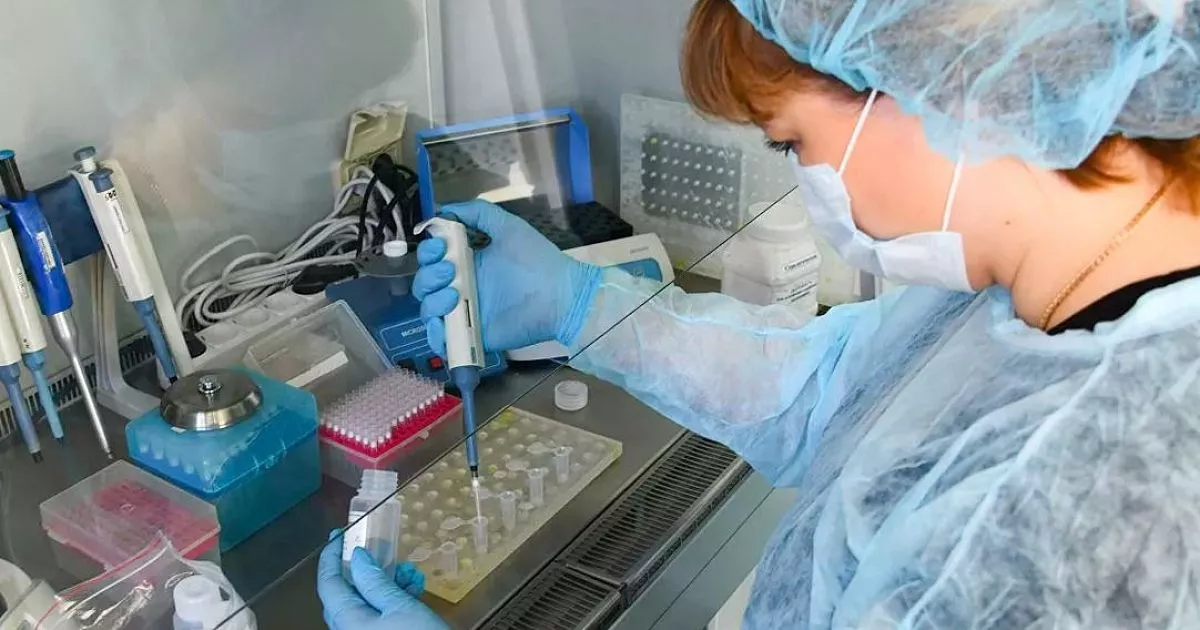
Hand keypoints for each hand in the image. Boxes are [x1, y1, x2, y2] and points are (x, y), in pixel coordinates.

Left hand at [317, 531, 448, 629]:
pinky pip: (379, 614)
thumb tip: (356, 558)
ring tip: (410, 571)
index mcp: (347, 622)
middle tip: (382, 549)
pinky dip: (394, 598)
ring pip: (366, 602)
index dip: (331, 556)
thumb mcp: (401, 607)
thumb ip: (375, 582)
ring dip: (386, 582)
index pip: (328, 583)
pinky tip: (414, 586)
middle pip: (347, 592)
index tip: (339, 534)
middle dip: (366, 568)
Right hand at [411, 201, 600, 353]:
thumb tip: (444, 209)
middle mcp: (462, 287)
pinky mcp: (472, 335)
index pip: (432, 258)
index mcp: (467, 263)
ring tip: (455, 293)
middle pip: (424, 284)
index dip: (428, 251)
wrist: (559, 294)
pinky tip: (446, 320)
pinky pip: (442, 339)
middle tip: (449, 270)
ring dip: (431, 300)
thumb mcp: (508, 227)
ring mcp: (465, 312)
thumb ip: (478, 213)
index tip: (440, 246)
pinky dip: (436, 332)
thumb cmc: (537, 260)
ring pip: (428, 309)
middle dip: (428, 274)